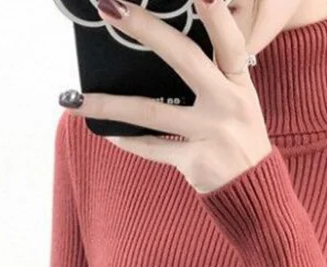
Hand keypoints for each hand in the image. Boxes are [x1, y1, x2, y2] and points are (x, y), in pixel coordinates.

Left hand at [60, 0, 271, 193]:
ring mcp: (210, 134)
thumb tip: (166, 40)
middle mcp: (227, 104)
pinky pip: (152, 148)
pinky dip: (127, 140)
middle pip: (184, 60)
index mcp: (238, 82)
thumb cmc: (240, 137)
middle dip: (146, 30)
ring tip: (73, 98)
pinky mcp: (195, 161)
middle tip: (111, 8)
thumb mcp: (240, 100)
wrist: (253, 189)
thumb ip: (214, 72)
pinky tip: (105, 132)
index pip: (229, 41)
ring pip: (151, 112)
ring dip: (109, 104)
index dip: (216, 15)